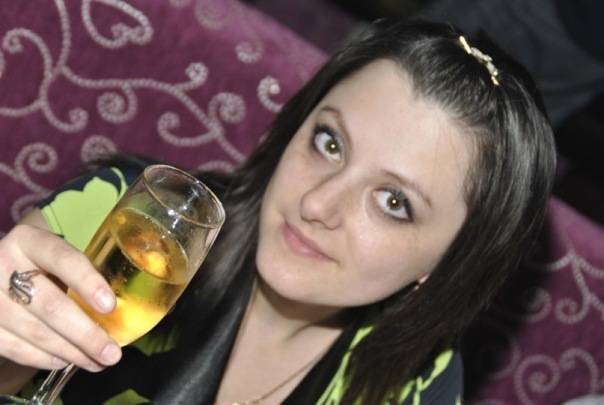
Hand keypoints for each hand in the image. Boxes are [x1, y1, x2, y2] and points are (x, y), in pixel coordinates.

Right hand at [0, 210, 121, 374]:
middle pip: (50, 305)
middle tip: (113, 352)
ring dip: (71, 352)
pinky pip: (14, 348)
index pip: (62, 258)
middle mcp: (3, 264)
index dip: (87, 282)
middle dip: (86, 334)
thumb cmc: (40, 265)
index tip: (110, 305)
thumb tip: (160, 302)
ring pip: (34, 332)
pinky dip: (44, 358)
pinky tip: (66, 361)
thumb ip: (97, 270)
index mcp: (30, 241)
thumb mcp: (59, 256)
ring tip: (98, 361)